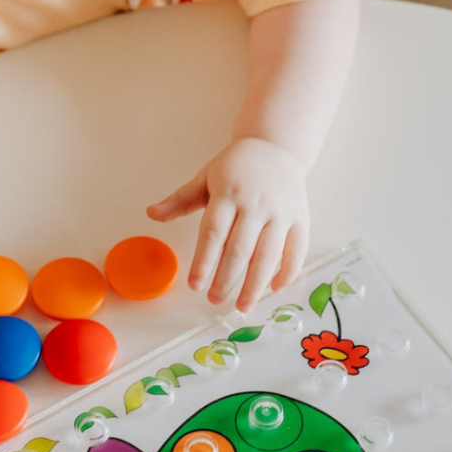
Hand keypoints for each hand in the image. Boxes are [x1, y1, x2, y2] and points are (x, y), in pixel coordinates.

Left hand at [147, 137, 310, 310]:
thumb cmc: (236, 166)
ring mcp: (280, 212)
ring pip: (268, 254)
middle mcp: (255, 204)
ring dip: (256, 284)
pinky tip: (274, 290)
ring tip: (243, 306)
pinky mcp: (300, 218)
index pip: (213, 233)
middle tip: (214, 300)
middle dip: (226, 279)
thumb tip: (151, 214)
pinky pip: (296, 250)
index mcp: (228, 194)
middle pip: (240, 249)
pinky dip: (287, 272)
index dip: (204, 261)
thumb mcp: (205, 177)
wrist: (275, 146)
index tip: (195, 285)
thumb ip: (180, 200)